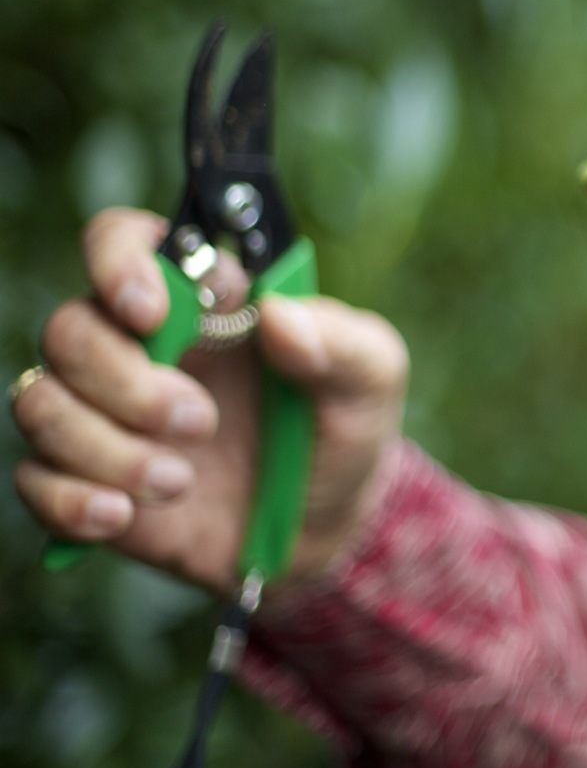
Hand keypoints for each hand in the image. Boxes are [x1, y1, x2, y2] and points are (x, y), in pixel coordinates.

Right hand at [12, 208, 405, 596]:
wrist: (329, 526)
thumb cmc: (344, 428)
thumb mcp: (372, 378)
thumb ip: (342, 339)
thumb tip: (280, 315)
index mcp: (202, 301)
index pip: (122, 241)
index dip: (117, 262)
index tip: (151, 311)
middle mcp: (140, 346)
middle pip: (69, 329)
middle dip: (125, 381)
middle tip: (201, 421)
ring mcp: (105, 412)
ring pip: (39, 403)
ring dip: (103, 447)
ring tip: (178, 481)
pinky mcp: (88, 478)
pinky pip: (33, 479)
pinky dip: (71, 500)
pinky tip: (125, 516)